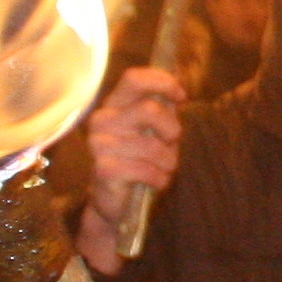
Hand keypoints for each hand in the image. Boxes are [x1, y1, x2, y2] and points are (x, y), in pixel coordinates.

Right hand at [79, 67, 184, 272]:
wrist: (118, 202)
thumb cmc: (140, 161)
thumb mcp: (156, 131)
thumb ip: (164, 109)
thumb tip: (179, 89)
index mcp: (114, 105)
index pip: (134, 78)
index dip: (163, 83)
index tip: (181, 97)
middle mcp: (102, 120)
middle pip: (150, 109)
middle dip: (172, 130)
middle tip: (171, 145)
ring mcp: (99, 144)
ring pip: (152, 145)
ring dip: (167, 161)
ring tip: (161, 169)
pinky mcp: (103, 169)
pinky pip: (145, 169)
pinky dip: (159, 179)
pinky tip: (154, 182)